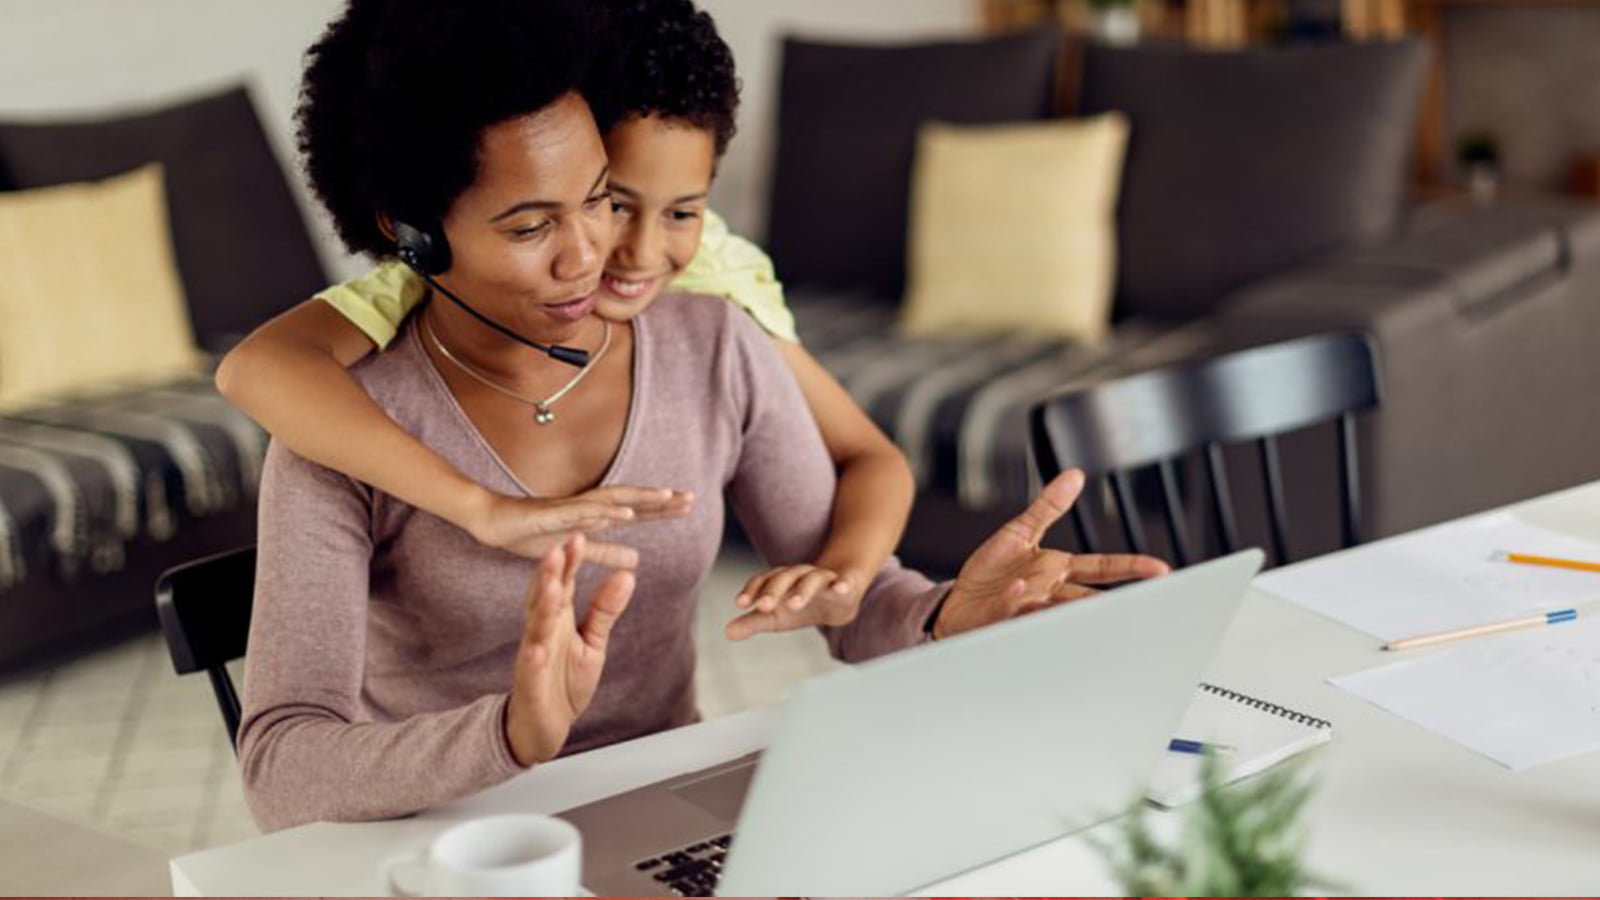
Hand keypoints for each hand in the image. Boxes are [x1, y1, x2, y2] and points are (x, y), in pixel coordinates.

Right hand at [466, 486, 693, 568]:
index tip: (689, 504)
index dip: (661, 509)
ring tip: (665, 497)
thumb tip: (638, 559)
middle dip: (659, 499)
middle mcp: (587, 508)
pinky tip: (623, 514)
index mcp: (594, 516)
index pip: (634, 511)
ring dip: (637, 499)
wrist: (492, 523)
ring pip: (609, 502)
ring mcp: (570, 509)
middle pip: (629, 501)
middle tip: (690, 497)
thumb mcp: (577, 548)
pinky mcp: (552, 515)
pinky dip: (603, 512)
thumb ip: (607, 552)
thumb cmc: (532, 532)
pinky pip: (580, 514)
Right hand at [503, 534, 635, 765]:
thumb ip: (605, 609)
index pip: (563, 583)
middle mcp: (542, 631)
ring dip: (542, 607)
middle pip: (544, 597)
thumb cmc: (565, 678)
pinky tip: (537, 650)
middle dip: (550, 574)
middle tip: (559, 548)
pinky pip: (530, 669)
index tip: (579, 536)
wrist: (546, 723)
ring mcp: (533, 655)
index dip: (569, 561)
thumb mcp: (593, 640)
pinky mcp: (529, 682)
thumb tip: (627, 574)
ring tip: (551, 586)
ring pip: (535, 627)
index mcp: (557, 617)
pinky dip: (532, 658)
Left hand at [724, 563, 867, 640]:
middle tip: (764, 606)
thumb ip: (753, 622)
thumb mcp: (777, 616)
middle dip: (774, 590)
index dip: (752, 590)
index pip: (764, 580)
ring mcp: (825, 578)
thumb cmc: (803, 604)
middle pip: (785, 577)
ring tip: (793, 604)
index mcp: (782, 581)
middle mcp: (801, 575)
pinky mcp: (847, 583)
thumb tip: (727, 633)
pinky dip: (843, 584)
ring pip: (812, 579)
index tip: (741, 604)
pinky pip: (845, 581)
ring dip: (802, 590)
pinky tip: (841, 588)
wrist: (840, 596)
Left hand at [933, 469, 1169, 639]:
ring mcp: (1026, 606)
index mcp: (1056, 571)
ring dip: (1067, 606)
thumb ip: (1048, 506)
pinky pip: (1011, 608)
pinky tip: (1020, 589)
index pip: (1101, 567)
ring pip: (1056, 609)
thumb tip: (1075, 476)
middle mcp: (1047, 592)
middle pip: (1087, 597)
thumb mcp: (1020, 532)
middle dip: (1111, 601)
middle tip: (1139, 606)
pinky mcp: (1001, 615)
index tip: (1160, 570)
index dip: (1130, 567)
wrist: (956, 604)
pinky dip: (1016, 600)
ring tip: (1092, 607)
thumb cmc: (991, 574)